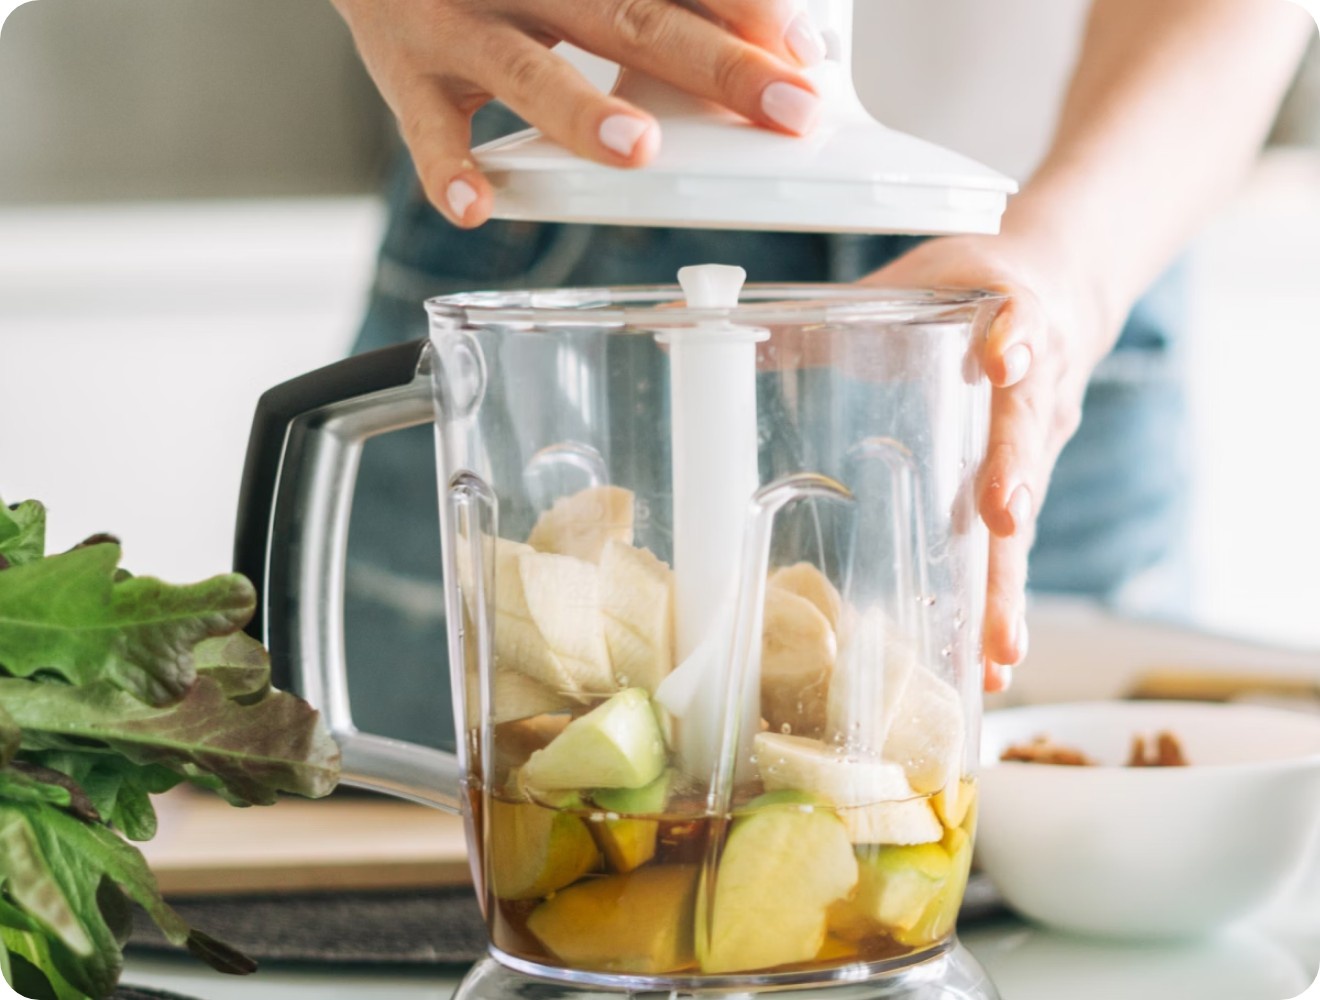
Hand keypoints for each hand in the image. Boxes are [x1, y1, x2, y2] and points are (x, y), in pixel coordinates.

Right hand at [332, 0, 825, 226]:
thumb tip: (758, 45)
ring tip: (638, 150)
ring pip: (527, 69)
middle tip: (784, 108)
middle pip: (626, 16)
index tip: (806, 53)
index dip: (744, 9)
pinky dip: (447, 169)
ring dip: (582, 111)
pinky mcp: (407, 75)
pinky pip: (426, 130)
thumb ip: (647, 4)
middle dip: (711, 65)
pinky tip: (476, 205)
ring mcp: (458, 23)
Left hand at [862, 231, 1119, 692]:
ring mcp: (1040, 439)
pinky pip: (1017, 545)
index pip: (1019, 318)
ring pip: (1029, 511)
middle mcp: (1036, 383)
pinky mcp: (1031, 481)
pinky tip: (989, 662)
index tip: (1005, 358)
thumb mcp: (913, 282)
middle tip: (1000, 520)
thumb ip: (838, 311)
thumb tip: (730, 328)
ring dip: (1010, 578)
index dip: (1014, 336)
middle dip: (1013, 478)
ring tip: (998, 646)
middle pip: (1025, 435)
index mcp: (1008, 315)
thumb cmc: (975, 286)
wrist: (1062, 288)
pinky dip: (1003, 602)